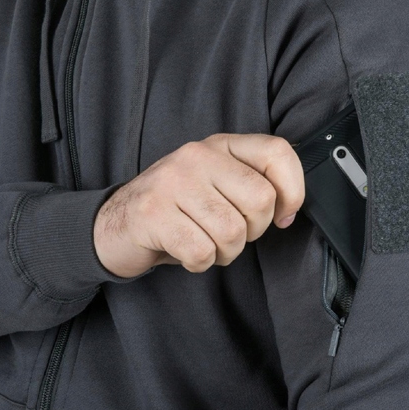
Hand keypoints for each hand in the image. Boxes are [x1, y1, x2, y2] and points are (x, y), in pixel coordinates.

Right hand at [93, 133, 304, 276]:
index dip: (293, 189)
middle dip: (253, 231)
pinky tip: (186, 252)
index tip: (284, 215)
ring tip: (204, 243)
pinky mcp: (153, 213)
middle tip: (230, 234)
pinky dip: (199, 263)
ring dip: (225, 252)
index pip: (277, 152)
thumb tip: (289, 208)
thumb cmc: (176, 209)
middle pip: (261, 199)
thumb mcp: (216, 185)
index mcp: (219, 146)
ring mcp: (172, 182)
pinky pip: (202, 252)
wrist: (115, 223)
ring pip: (232, 232)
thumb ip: (251, 184)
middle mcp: (197, 156)